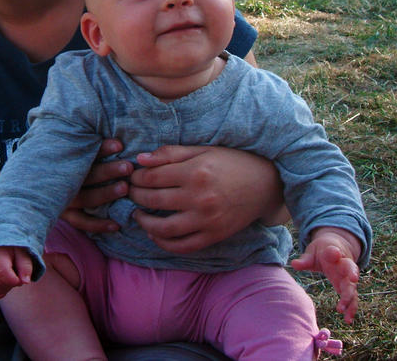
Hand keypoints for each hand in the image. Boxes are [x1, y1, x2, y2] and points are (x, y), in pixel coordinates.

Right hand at [0, 246, 33, 299]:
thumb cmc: (11, 250)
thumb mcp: (22, 253)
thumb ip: (26, 266)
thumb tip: (25, 281)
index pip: (3, 273)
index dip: (14, 280)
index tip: (20, 277)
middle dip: (10, 284)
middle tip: (15, 276)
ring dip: (4, 289)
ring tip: (9, 279)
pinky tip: (3, 285)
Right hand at [60, 139, 131, 233]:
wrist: (38, 183)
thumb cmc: (69, 160)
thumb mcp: (74, 149)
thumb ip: (90, 144)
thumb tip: (117, 136)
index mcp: (65, 160)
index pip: (84, 153)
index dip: (102, 149)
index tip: (119, 145)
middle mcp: (63, 180)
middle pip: (87, 175)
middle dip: (109, 171)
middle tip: (128, 167)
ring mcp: (63, 199)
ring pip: (87, 198)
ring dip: (106, 193)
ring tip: (125, 188)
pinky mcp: (66, 214)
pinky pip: (82, 222)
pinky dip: (98, 225)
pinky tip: (116, 225)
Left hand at [128, 145, 286, 253]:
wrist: (267, 184)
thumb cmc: (233, 162)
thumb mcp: (203, 150)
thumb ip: (171, 153)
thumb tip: (140, 159)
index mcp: (196, 172)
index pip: (151, 177)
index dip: (136, 177)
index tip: (132, 176)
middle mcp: (200, 198)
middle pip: (153, 201)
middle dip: (135, 196)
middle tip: (130, 193)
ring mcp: (207, 220)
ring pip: (163, 228)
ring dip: (144, 222)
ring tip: (138, 215)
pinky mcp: (214, 236)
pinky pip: (182, 246)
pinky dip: (164, 243)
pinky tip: (155, 233)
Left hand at [291, 227, 361, 322]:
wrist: (337, 249)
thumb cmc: (322, 252)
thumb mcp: (312, 252)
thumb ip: (305, 260)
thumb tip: (294, 264)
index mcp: (333, 252)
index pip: (334, 251)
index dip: (334, 252)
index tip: (335, 252)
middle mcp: (344, 264)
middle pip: (350, 268)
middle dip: (351, 273)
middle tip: (353, 279)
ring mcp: (348, 277)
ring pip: (352, 286)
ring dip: (349, 297)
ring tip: (341, 309)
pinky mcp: (349, 287)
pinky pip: (352, 298)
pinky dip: (351, 308)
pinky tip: (348, 319)